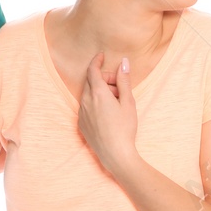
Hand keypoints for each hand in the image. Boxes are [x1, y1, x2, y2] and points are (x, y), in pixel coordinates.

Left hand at [77, 53, 139, 177]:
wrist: (115, 154)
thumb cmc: (125, 128)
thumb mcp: (128, 102)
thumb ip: (124, 80)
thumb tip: (123, 62)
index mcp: (98, 93)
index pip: (93, 70)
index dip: (97, 61)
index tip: (102, 55)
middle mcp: (86, 101)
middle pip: (91, 81)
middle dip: (103, 78)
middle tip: (118, 84)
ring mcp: (81, 113)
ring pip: (88, 94)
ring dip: (100, 91)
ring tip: (116, 101)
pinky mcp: (81, 123)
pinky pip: (86, 106)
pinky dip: (95, 102)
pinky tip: (108, 112)